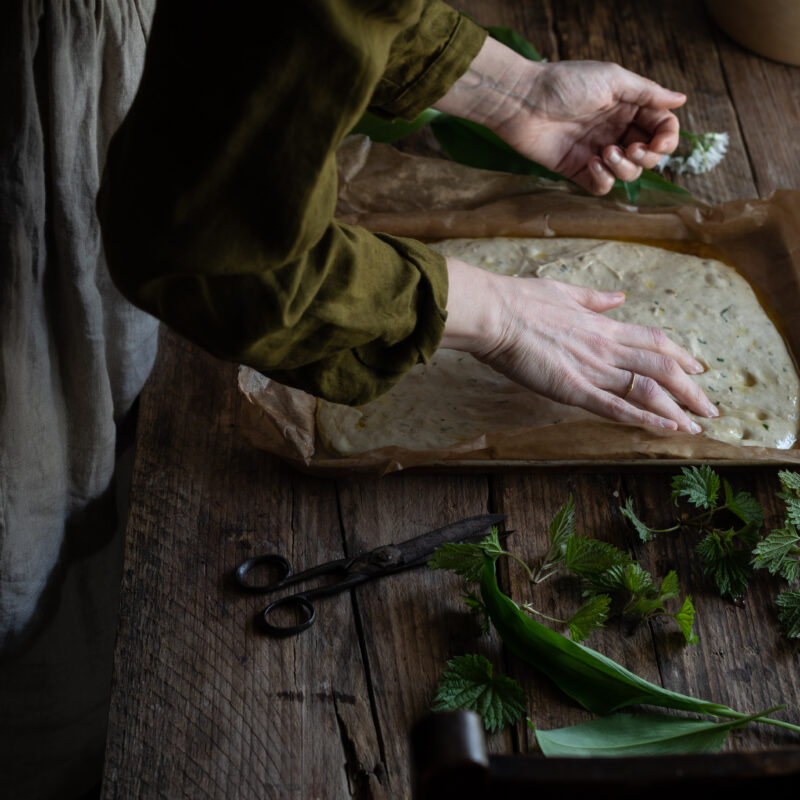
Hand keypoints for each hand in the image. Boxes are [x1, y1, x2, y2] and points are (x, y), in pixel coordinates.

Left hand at [433, 38, 685, 194]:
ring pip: (628, 174)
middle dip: (646, 157)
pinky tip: (592, 164)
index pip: (661, 129)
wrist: (524, 102)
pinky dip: (604, 180)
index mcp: (628, 108)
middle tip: (630, 149)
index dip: (666, 140)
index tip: (659, 142)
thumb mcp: (613, 80)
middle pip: (648, 156)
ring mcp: (597, 152)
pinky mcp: (577, 170)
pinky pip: (601, 187)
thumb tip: (681, 100)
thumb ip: (647, 93)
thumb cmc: (566, 84)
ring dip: (623, 168)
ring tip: (604, 153)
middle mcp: (616, 131)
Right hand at [440, 258, 718, 432]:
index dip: (681, 356)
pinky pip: (616, 407)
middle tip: (708, 409)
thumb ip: (594, 299)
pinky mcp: (573, 390)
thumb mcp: (564, 291)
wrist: (496, 314)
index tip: (697, 369)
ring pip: (647, 390)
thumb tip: (618, 298)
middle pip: (663, 368)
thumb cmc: (521, 301)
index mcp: (603, 326)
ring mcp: (592, 369)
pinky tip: (667, 429)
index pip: (655, 341)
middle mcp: (606, 347)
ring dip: (677, 409)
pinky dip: (645, 419)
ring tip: (695, 427)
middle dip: (691, 390)